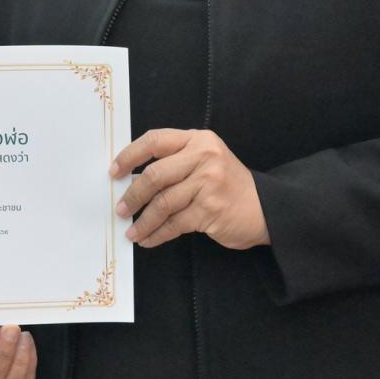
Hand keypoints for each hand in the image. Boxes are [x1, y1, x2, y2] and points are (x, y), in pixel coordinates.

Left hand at [112, 128, 268, 250]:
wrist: (265, 208)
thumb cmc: (227, 184)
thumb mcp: (206, 160)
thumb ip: (175, 161)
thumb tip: (131, 178)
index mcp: (198, 139)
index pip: (155, 140)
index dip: (130, 155)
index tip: (114, 171)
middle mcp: (204, 157)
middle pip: (155, 174)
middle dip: (132, 194)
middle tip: (120, 208)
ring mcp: (208, 183)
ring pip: (163, 203)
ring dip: (143, 220)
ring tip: (132, 231)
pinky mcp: (210, 210)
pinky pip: (174, 224)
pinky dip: (157, 233)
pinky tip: (148, 239)